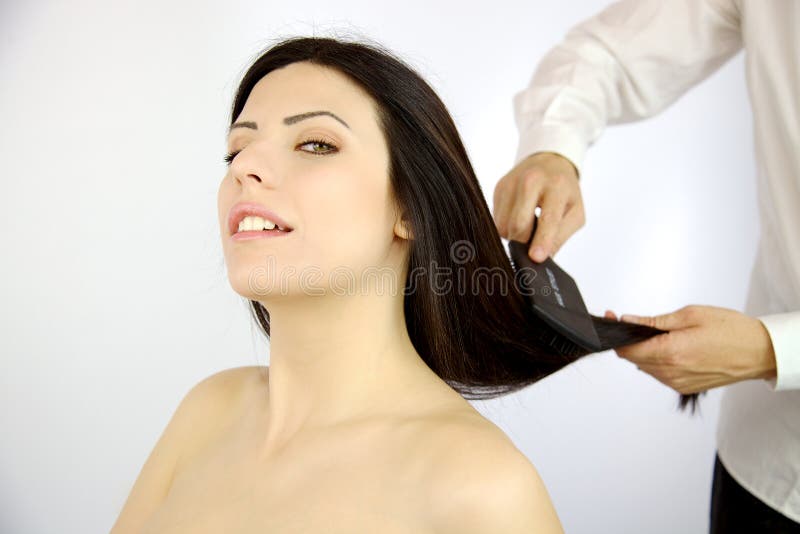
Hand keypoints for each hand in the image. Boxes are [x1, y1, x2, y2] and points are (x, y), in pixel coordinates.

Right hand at [492, 152, 583, 262]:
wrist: (548, 162)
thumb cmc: (564, 190)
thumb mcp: (574, 212)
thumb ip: (560, 236)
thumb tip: (541, 259)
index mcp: (557, 186)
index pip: (548, 218)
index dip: (542, 240)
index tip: (536, 257)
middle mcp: (532, 180)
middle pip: (518, 224)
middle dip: (523, 242)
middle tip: (533, 246)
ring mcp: (511, 183)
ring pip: (503, 225)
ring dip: (514, 235)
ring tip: (529, 225)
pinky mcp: (499, 188)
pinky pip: (497, 220)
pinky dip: (507, 226)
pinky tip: (519, 216)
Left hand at [603, 305, 777, 393]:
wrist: (759, 352)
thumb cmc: (730, 330)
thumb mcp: (690, 315)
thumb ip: (655, 321)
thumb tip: (629, 320)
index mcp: (670, 353)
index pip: (627, 350)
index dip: (617, 334)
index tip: (614, 319)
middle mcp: (670, 372)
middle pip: (634, 359)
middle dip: (631, 341)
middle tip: (637, 322)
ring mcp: (677, 383)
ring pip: (646, 367)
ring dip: (646, 351)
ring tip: (665, 335)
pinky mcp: (685, 388)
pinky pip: (660, 374)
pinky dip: (660, 361)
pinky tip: (674, 348)